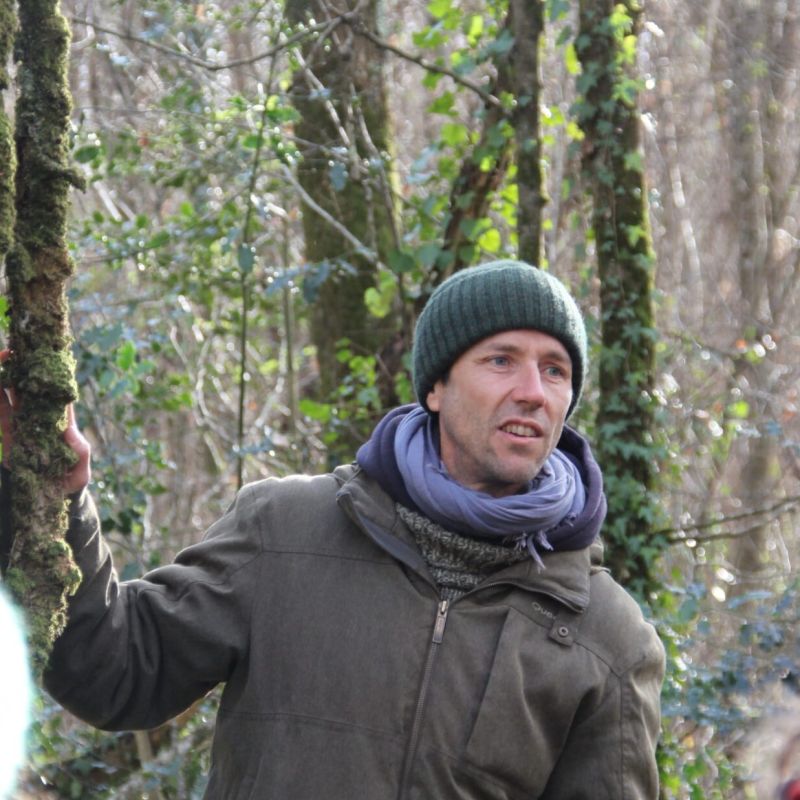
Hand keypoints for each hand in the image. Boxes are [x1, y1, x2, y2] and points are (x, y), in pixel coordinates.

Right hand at [0, 349, 91, 494]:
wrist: (49, 500)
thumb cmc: (71, 480)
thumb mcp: (81, 470)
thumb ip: (79, 453)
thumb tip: (72, 434)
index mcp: (62, 423)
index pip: (60, 396)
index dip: (57, 377)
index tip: (52, 356)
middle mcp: (42, 419)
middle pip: (33, 389)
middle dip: (27, 369)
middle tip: (20, 348)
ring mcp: (23, 424)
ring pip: (13, 395)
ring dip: (7, 376)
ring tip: (4, 355)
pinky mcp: (8, 434)